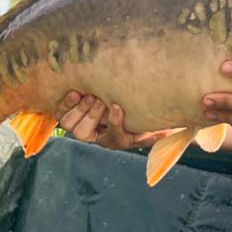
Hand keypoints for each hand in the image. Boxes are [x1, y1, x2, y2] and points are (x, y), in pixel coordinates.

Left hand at [54, 90, 174, 149]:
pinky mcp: (69, 112)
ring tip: (90, 96)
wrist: (116, 101)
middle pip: (84, 133)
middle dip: (92, 116)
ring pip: (71, 124)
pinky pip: (61, 112)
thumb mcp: (148, 123)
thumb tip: (170, 130)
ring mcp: (79, 124)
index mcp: (115, 139)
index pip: (113, 136)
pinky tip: (75, 93)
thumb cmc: (135, 116)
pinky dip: (66, 104)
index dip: (114, 123)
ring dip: (79, 110)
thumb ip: (158, 129)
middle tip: (101, 100)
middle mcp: (95, 134)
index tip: (117, 107)